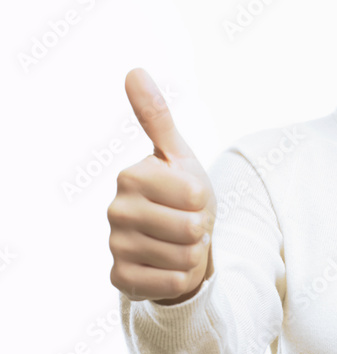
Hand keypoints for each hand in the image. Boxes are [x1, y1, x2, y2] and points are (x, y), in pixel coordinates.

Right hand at [107, 68, 215, 302]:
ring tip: (180, 244)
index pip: (195, 194)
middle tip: (187, 224)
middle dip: (201, 229)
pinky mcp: (120, 279)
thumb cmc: (180, 195)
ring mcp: (115, 246)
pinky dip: (182, 277)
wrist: (173, 244)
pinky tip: (169, 266)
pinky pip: (172, 282)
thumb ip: (157, 117)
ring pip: (185, 256)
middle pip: (191, 227)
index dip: (204, 199)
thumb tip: (134, 70)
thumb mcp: (178, 155)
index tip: (190, 198)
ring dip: (193, 253)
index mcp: (130, 176)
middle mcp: (115, 211)